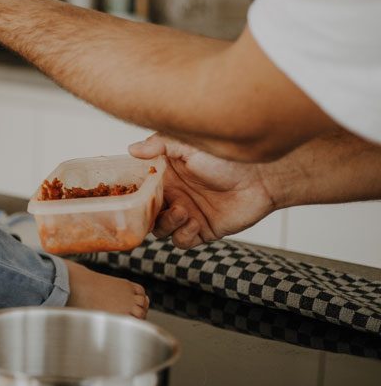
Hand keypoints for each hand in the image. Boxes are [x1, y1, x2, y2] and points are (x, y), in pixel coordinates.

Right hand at [128, 133, 277, 249]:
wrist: (261, 178)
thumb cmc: (227, 158)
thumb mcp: (188, 145)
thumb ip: (159, 145)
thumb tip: (131, 149)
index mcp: (166, 175)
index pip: (139, 187)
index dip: (130, 192)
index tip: (124, 194)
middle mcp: (173, 195)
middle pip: (145, 212)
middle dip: (143, 215)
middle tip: (150, 209)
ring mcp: (187, 214)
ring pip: (160, 229)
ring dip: (166, 223)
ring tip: (182, 212)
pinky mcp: (202, 230)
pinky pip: (182, 241)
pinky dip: (182, 235)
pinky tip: (193, 222)